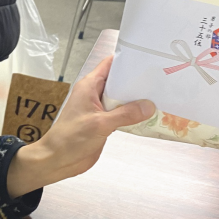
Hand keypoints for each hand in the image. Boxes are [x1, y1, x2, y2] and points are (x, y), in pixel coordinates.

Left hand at [6, 57, 155, 197]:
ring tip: (159, 95)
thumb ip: (125, 114)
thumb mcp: (100, 123)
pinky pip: (121, 114)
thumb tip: (149, 105)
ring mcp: (99, 109)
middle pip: (119, 81)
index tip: (146, 58)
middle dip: (136, 80)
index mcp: (89, 85)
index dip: (126, 60)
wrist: (58, 160)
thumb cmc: (70, 138)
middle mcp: (94, 94)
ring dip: (137, 99)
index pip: (109, 64)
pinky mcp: (104, 123)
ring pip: (122, 98)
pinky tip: (148, 115)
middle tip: (160, 78)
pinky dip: (133, 114)